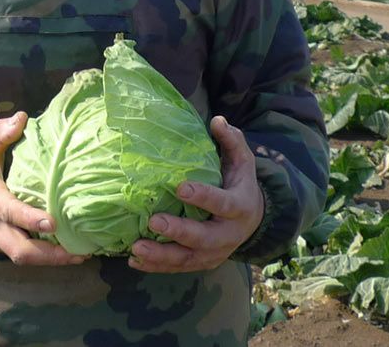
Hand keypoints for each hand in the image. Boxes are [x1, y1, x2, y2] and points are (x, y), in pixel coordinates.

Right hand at [0, 111, 86, 265]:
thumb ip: (1, 132)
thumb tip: (23, 117)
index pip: (8, 211)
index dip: (30, 219)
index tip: (54, 223)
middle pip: (18, 250)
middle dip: (49, 255)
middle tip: (80, 253)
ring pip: (19, 257)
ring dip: (49, 260)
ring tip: (79, 256)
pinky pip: (15, 254)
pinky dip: (38, 256)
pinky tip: (60, 251)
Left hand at [128, 115, 263, 272]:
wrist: (254, 220)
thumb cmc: (239, 182)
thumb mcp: (242, 160)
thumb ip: (231, 141)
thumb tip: (217, 120)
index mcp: (239, 206)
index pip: (222, 203)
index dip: (203, 197)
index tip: (180, 187)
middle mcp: (228, 234)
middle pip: (204, 237)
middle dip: (179, 231)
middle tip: (153, 221)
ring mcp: (214, 252)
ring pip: (188, 258)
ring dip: (162, 255)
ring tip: (136, 248)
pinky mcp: (201, 262)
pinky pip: (178, 267)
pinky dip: (157, 266)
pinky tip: (134, 260)